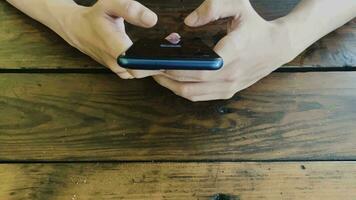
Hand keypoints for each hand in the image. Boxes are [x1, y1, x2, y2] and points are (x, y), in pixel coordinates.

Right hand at [56, 0, 161, 78]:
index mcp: (115, 47)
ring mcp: (118, 70)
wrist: (78, 29)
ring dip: (155, 63)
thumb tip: (152, 20)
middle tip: (170, 45)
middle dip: (160, 60)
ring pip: (143, 73)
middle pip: (144, 71)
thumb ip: (131, 9)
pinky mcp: (120, 71)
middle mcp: (116, 63)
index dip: (155, 61)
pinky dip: (147, 65)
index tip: (167, 51)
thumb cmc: (95, 17)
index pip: (138, 64)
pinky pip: (138, 72)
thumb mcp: (110, 4)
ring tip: (164, 48)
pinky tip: (152, 54)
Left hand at [154, 0, 295, 100]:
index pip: (197, 68)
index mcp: (233, 53)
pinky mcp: (228, 92)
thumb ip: (212, 7)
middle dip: (163, 77)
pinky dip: (182, 90)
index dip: (173, 68)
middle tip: (146, 68)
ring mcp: (229, 87)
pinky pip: (199, 97)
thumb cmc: (256, 26)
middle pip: (188, 84)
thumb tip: (187, 22)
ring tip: (155, 73)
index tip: (154, 62)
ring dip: (170, 86)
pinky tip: (171, 80)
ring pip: (191, 94)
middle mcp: (230, 75)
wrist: (278, 47)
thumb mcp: (239, 5)